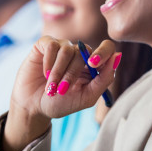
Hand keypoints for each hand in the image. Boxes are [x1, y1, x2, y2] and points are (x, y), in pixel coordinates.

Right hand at [3, 37, 118, 150]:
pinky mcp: (45, 44)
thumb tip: (118, 56)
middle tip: (62, 90)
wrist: (33, 107)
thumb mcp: (85, 98)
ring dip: (58, 72)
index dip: (103, 52)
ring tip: (51, 87)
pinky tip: (45, 73)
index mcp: (93, 66)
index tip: (93, 64)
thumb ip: (103, 80)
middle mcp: (79, 53)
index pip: (107, 48)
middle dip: (72, 74)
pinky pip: (52, 45)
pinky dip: (49, 62)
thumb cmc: (60, 103)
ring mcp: (62, 47)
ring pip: (67, 50)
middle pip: (84, 52)